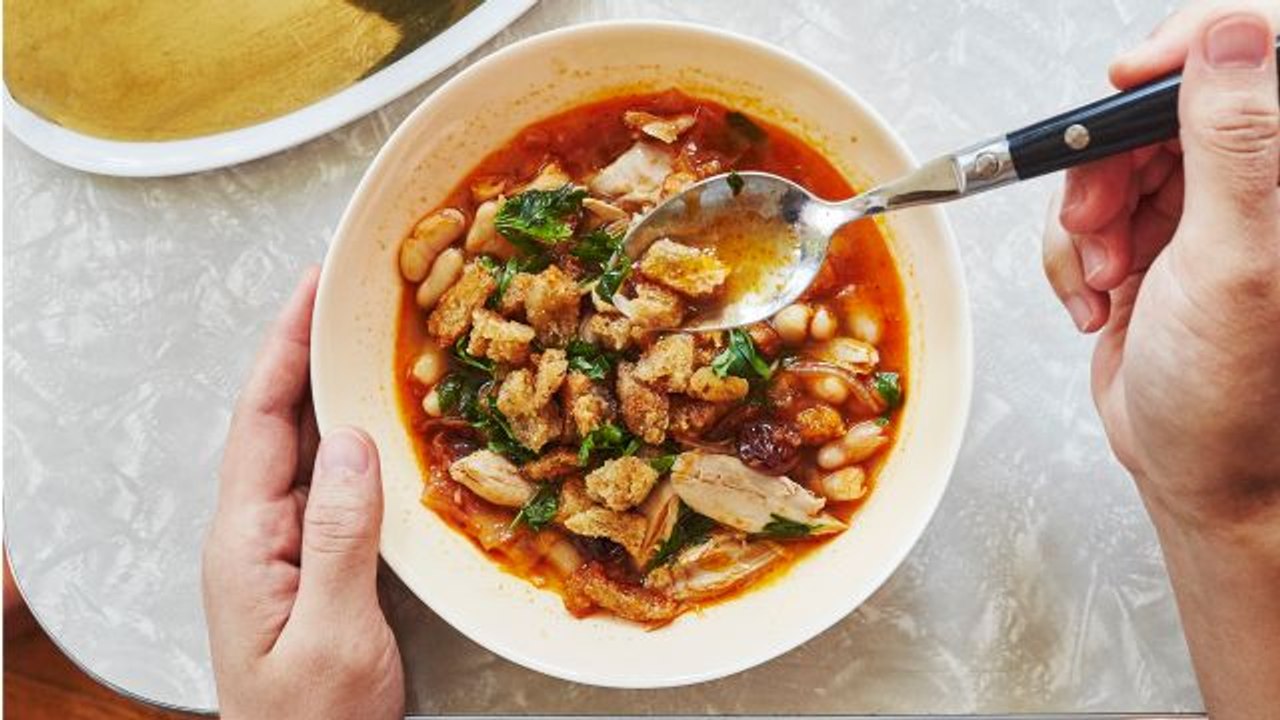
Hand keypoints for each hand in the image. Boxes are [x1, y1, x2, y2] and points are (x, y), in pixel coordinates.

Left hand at [202, 268, 403, 719]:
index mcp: (245, 542)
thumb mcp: (333, 634)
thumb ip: (338, 535)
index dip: (286, 349)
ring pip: (299, 448)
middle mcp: (252, 534)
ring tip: (362, 342)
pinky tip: (373, 424)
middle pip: (274, 421)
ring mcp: (275, 548)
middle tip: (345, 297)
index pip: (260, 421)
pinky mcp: (303, 564)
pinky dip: (346, 439)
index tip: (313, 291)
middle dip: (305, 351)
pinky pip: (322, 483)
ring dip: (326, 390)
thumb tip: (350, 442)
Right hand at [1042, 3, 1279, 528]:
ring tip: (1105, 271)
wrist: (1196, 472)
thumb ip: (1237, 142)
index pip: (1260, 48)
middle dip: (1110, 159)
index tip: (1130, 79)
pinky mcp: (1153, 243)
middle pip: (1164, 104)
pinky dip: (1072, 251)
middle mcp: (1257, 184)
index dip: (1191, 47)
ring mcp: (1202, 212)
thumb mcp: (1235, 262)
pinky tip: (1097, 295)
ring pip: (1113, 156)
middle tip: (1103, 216)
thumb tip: (1234, 34)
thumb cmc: (1234, 396)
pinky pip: (1087, 210)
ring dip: (1085, 214)